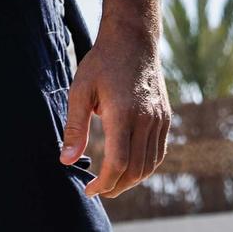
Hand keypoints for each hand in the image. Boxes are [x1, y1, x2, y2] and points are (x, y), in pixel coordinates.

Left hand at [61, 31, 170, 198]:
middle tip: (99, 191)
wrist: (134, 41)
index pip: (118, 163)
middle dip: (116, 187)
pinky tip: (130, 168)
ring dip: (131, 181)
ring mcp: (159, 120)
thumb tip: (66, 161)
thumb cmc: (102, 64)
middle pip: (135, 170)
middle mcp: (146, 119)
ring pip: (149, 165)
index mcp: (123, 113)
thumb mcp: (80, 91)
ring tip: (113, 183)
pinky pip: (158, 153)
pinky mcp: (165, 118)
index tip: (89, 190)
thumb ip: (75, 128)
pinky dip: (145, 167)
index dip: (104, 183)